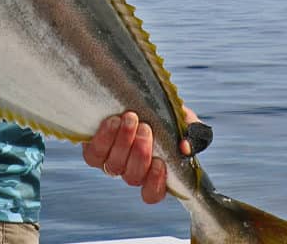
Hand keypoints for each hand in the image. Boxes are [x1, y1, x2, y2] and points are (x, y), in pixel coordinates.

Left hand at [81, 106, 200, 204]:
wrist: (129, 93)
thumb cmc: (158, 112)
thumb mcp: (181, 120)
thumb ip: (192, 134)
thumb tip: (185, 148)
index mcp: (152, 171)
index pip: (152, 193)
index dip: (155, 183)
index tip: (160, 162)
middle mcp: (129, 170)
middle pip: (133, 177)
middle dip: (140, 153)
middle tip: (145, 128)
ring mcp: (110, 162)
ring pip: (114, 165)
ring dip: (123, 142)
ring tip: (130, 119)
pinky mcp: (93, 151)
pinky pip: (94, 154)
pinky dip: (104, 138)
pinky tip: (113, 121)